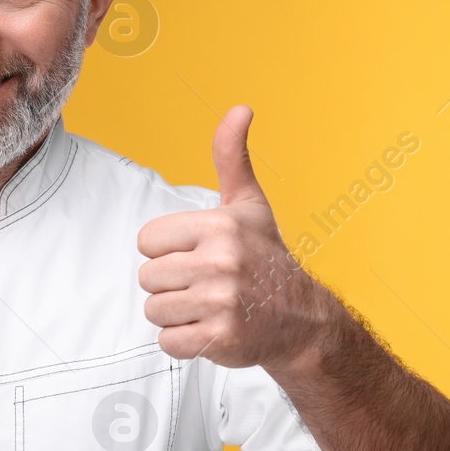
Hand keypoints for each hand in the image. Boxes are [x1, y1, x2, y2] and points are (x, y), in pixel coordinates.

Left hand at [137, 105, 322, 368]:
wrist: (302, 318)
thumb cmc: (267, 258)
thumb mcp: (249, 204)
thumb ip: (231, 157)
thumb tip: (240, 109)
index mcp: (219, 226)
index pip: (147, 241)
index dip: (166, 251)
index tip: (196, 255)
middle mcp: (221, 262)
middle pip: (148, 277)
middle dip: (171, 284)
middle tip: (205, 284)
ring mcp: (221, 301)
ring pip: (155, 310)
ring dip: (176, 313)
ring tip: (208, 306)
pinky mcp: (221, 337)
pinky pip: (169, 341)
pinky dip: (184, 341)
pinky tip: (210, 328)